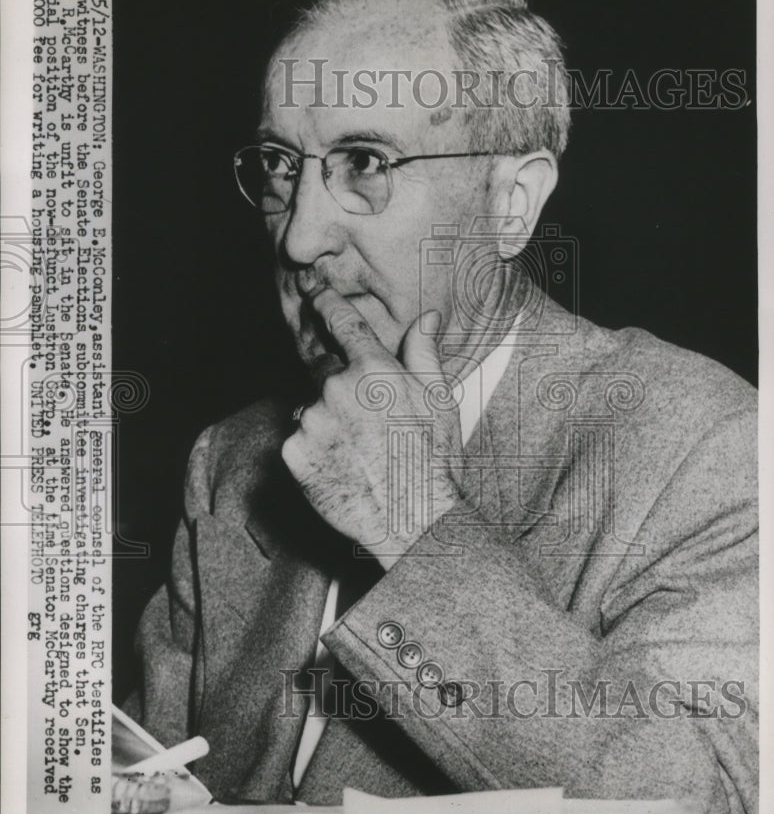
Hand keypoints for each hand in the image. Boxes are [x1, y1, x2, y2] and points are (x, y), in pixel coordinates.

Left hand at [281, 288, 463, 568]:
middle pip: (325, 371)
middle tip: (369, 423)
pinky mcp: (293, 453)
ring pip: (310, 409)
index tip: (314, 290)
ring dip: (326, 420)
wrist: (412, 522)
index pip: (341, 322)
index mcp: (373, 370)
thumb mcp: (440, 402)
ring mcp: (310, 422)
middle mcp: (335, 389)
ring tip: (359, 452)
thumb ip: (424, 354)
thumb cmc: (433, 462)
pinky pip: (297, 440)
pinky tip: (342, 467)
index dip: (326, 303)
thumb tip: (427, 317)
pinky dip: (313, 449)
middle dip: (340, 387)